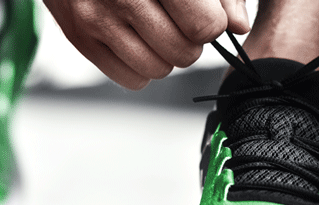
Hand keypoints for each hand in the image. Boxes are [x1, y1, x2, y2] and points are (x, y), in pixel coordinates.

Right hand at [44, 0, 249, 89]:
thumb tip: (238, 26)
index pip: (204, 25)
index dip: (211, 23)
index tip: (203, 12)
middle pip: (184, 53)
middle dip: (190, 42)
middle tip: (179, 20)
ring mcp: (96, 19)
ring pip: (158, 71)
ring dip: (166, 56)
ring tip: (156, 27)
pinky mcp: (80, 38)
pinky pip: (131, 79)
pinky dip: (141, 67)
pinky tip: (135, 38)